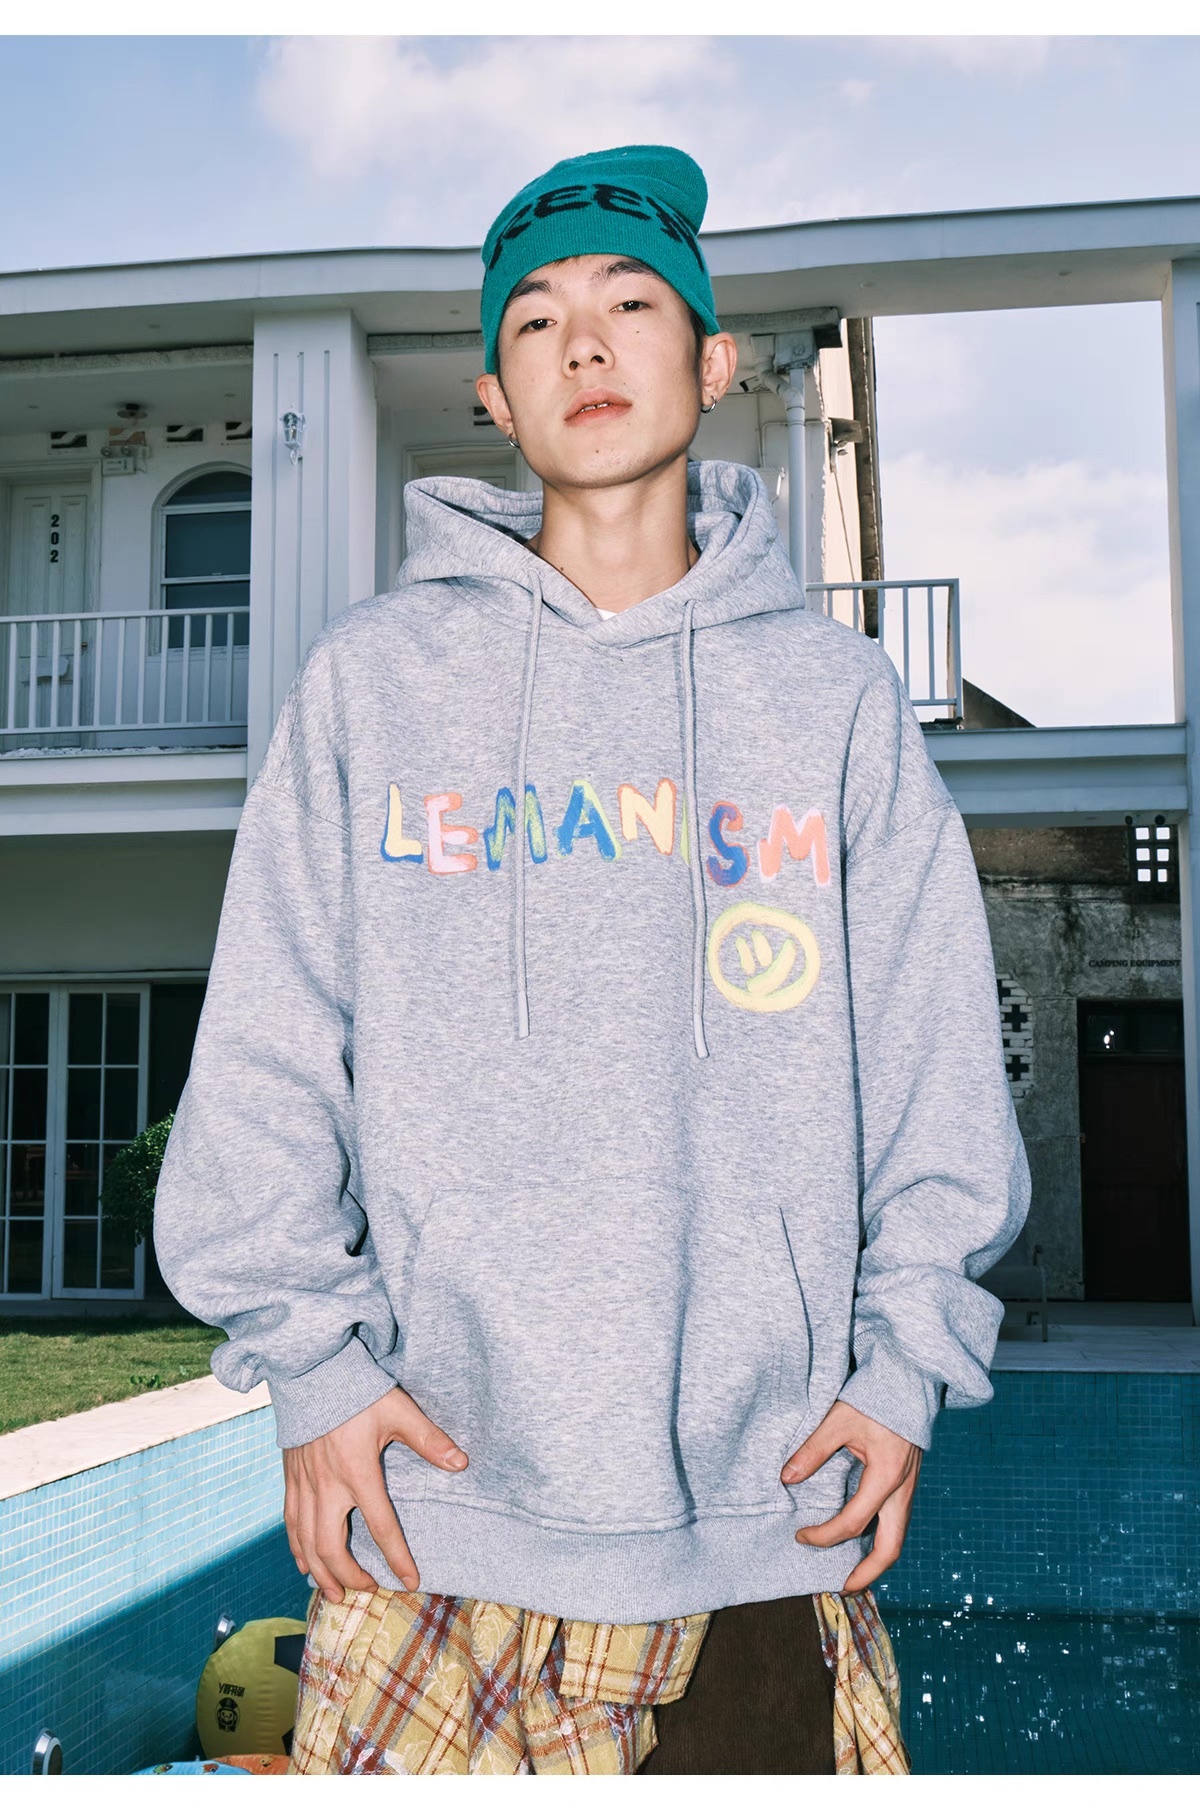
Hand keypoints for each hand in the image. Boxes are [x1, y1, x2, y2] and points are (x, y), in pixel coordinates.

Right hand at [282, 1386, 466, 1601]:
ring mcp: (304, 1484)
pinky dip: (296, 1548)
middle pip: (331, 1547)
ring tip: (333, 1594)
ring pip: (306, 1542)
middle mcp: (327, 1486)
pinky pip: (289, 1522)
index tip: (409, 1581)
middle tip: (365, 1590)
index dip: (397, 1558)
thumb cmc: (358, 1391)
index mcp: (358, 1472)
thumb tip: (461, 1462)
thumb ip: (429, 1439)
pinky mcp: (290, 1478)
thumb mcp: (399, 1411)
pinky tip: (303, 1563)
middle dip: (348, 1576)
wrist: (311, 1372)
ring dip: (319, 1572)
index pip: (381, 1527)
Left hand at [780, 1399, 920, 1591]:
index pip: (852, 1522)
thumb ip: (813, 1450)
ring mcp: (908, 1489)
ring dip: (876, 1560)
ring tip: (852, 1573)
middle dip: (868, 1574)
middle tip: (843, 1588)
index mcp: (886, 1476)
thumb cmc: (874, 1399)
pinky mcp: (907, 1484)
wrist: (909, 1383)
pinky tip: (862, 1542)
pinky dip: (880, 1539)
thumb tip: (786, 1477)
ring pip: (897, 1538)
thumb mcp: (839, 1419)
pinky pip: (897, 1523)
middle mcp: (902, 1490)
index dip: (824, 1536)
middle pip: (891, 1548)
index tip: (800, 1536)